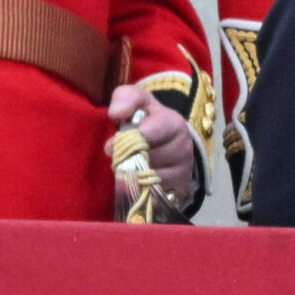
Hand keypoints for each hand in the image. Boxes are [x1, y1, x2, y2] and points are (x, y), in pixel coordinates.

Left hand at [106, 83, 195, 197]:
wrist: (169, 139)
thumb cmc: (147, 119)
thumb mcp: (138, 100)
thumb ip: (125, 98)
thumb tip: (115, 113)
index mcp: (173, 124)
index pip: (147, 135)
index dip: (125, 141)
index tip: (110, 145)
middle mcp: (184, 148)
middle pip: (146, 161)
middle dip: (128, 160)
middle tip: (120, 158)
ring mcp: (184, 172)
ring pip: (148, 181)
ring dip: (133, 176)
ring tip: (131, 168)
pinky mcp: (180, 191)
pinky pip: (155, 197)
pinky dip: (142, 192)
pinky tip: (139, 182)